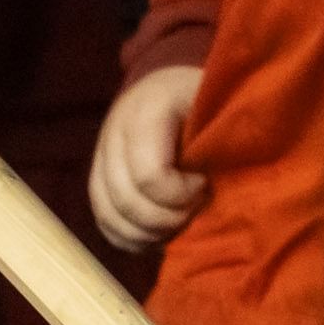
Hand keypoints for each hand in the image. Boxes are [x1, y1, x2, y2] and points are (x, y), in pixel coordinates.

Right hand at [89, 64, 207, 251]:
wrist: (175, 88)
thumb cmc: (211, 103)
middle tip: (195, 209)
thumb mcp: (224, 108)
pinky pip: (103, 219)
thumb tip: (215, 186)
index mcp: (147, 109)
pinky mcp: (99, 176)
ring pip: (110, 213)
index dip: (182, 195)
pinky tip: (158, 234)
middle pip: (127, 200)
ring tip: (178, 224)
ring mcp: (101, 155)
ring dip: (147, 232)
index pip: (149, 176)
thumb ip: (223, 139)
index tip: (205, 185)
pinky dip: (129, 236)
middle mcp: (114, 131)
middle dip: (167, 219)